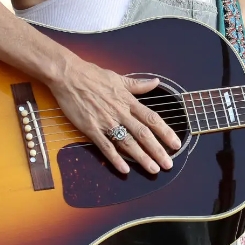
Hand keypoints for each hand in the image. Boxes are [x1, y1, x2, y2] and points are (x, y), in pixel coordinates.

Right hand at [47, 56, 180, 174]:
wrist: (68, 75)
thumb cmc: (92, 75)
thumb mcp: (118, 78)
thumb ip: (138, 85)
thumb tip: (155, 82)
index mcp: (128, 101)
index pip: (152, 118)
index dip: (165, 132)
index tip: (176, 143)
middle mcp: (120, 112)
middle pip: (143, 134)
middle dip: (157, 150)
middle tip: (168, 164)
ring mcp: (106, 121)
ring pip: (127, 142)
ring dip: (141, 157)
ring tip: (153, 169)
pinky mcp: (90, 128)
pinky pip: (105, 146)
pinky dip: (115, 158)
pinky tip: (124, 169)